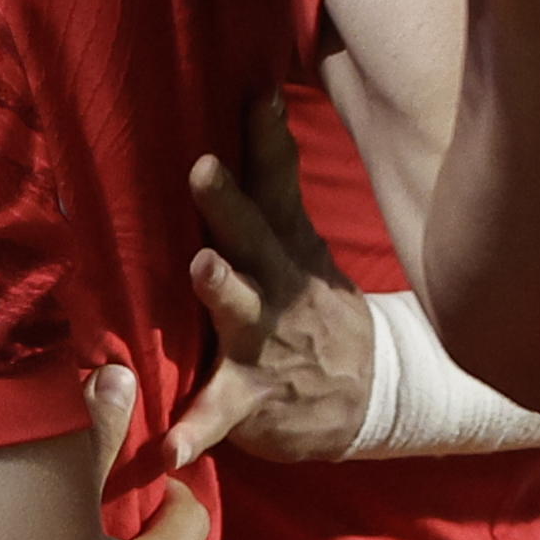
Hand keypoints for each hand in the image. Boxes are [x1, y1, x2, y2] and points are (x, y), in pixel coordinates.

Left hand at [167, 105, 377, 465]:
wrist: (375, 394)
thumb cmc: (315, 301)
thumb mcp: (301, 237)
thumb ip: (272, 174)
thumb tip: (258, 90)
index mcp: (284, 244)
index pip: (277, 182)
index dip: (268, 138)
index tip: (258, 93)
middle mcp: (278, 285)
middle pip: (254, 235)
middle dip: (229, 202)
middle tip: (201, 167)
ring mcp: (266, 341)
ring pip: (241, 311)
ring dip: (223, 289)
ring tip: (202, 266)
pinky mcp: (252, 398)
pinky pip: (218, 415)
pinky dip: (192, 432)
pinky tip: (165, 448)